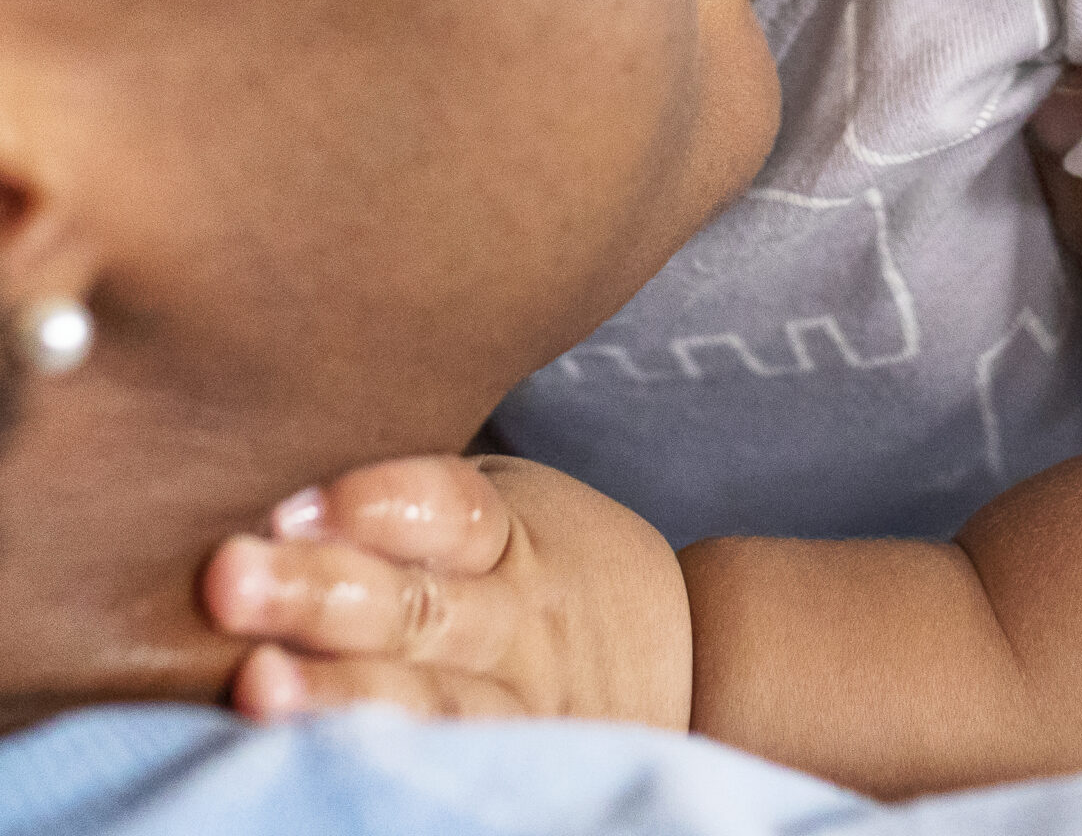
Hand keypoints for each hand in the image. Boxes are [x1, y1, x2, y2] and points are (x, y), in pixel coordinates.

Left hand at [203, 454, 691, 726]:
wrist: (684, 656)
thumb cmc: (536, 566)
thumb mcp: (503, 513)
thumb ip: (411, 509)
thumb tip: (255, 472)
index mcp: (510, 539)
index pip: (450, 512)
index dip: (374, 505)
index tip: (286, 508)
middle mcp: (516, 627)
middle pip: (421, 610)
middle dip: (322, 594)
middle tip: (229, 578)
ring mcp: (519, 712)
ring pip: (431, 703)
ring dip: (339, 695)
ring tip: (256, 685)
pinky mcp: (515, 775)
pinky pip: (446, 772)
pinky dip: (383, 768)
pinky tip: (307, 768)